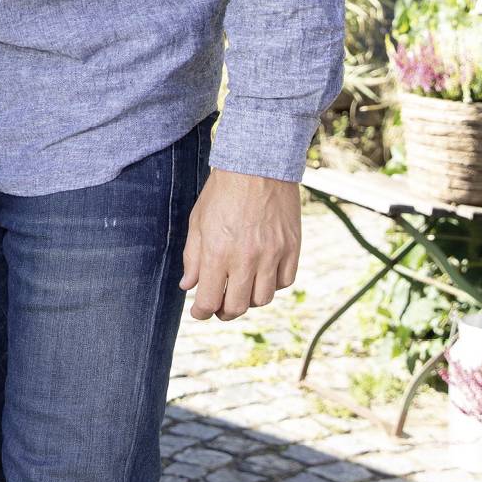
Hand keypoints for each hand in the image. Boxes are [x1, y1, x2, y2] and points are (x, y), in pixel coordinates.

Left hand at [180, 168, 300, 320]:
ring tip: (239, 290)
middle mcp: (247, 258)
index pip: (210, 299)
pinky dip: (272, 286)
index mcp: (218, 252)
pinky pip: (284, 282)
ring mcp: (273, 255)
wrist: (257, 167)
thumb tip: (189, 286)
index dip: (201, 312)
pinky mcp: (292, 249)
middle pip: (238, 306)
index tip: (198, 313)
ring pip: (263, 299)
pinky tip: (261, 276)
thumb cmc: (222, 193)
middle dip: (224, 312)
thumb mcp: (198, 222)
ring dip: (248, 300)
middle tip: (218, 308)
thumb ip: (193, 257)